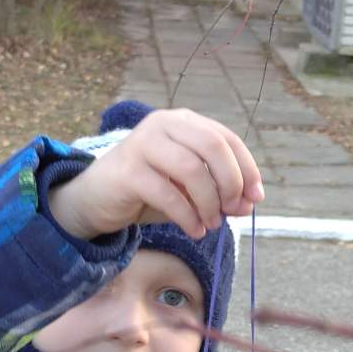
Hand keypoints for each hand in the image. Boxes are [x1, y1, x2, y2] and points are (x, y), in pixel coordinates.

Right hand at [49, 109, 263, 240]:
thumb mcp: (190, 191)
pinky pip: (168, 194)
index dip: (246, 168)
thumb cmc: (148, 190)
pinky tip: (194, 230)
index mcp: (183, 122)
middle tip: (232, 210)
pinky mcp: (128, 171)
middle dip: (230, 182)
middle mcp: (164, 124)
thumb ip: (220, 194)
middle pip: (212, 146)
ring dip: (209, 202)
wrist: (97, 199)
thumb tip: (250, 205)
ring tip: (211, 224)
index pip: (226, 138)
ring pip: (191, 169)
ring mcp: (143, 144)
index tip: (256, 198)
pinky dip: (188, 216)